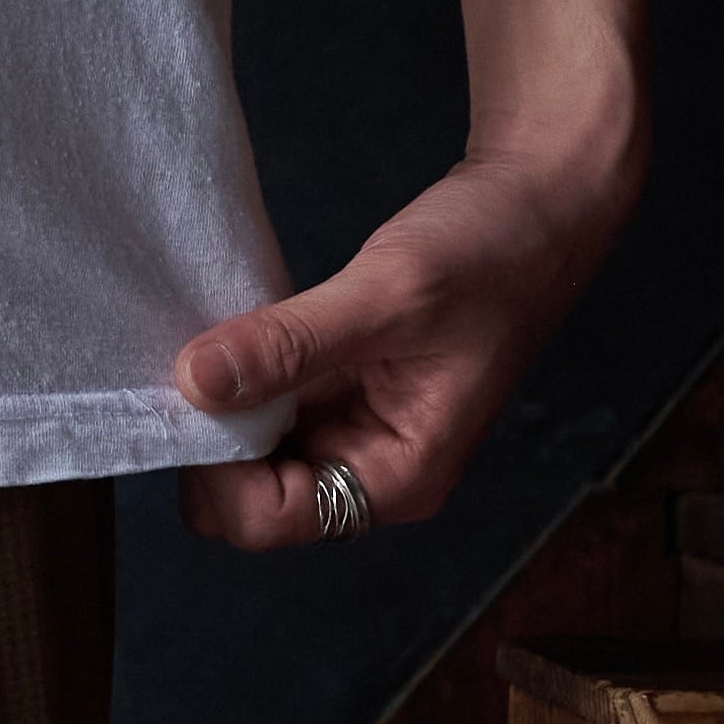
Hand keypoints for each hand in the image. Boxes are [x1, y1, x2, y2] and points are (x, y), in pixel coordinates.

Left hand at [172, 128, 641, 548]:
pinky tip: (230, 328)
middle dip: (210, 438)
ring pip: (246, 449)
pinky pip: (263, 401)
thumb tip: (193, 381)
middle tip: (190, 356)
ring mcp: (351, 430)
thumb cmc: (489, 254)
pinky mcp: (337, 389)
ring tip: (208, 335)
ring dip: (219, 401)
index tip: (187, 390)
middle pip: (246, 495)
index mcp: (396, 477)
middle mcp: (369, 469)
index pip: (266, 518)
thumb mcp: (388, 294)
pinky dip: (238, 372)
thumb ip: (292, 342)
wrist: (536, 205)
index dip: (213, 469)